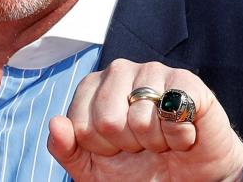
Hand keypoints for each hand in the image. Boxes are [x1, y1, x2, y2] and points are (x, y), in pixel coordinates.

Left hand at [47, 59, 242, 181]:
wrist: (187, 181)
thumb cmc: (136, 170)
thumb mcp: (91, 169)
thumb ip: (65, 148)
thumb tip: (55, 123)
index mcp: (92, 87)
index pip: (79, 125)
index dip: (100, 147)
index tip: (114, 148)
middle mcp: (119, 71)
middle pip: (107, 121)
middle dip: (126, 145)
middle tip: (140, 145)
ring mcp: (153, 71)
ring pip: (141, 119)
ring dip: (154, 142)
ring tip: (161, 139)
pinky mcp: (187, 82)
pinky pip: (174, 113)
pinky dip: (178, 136)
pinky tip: (182, 134)